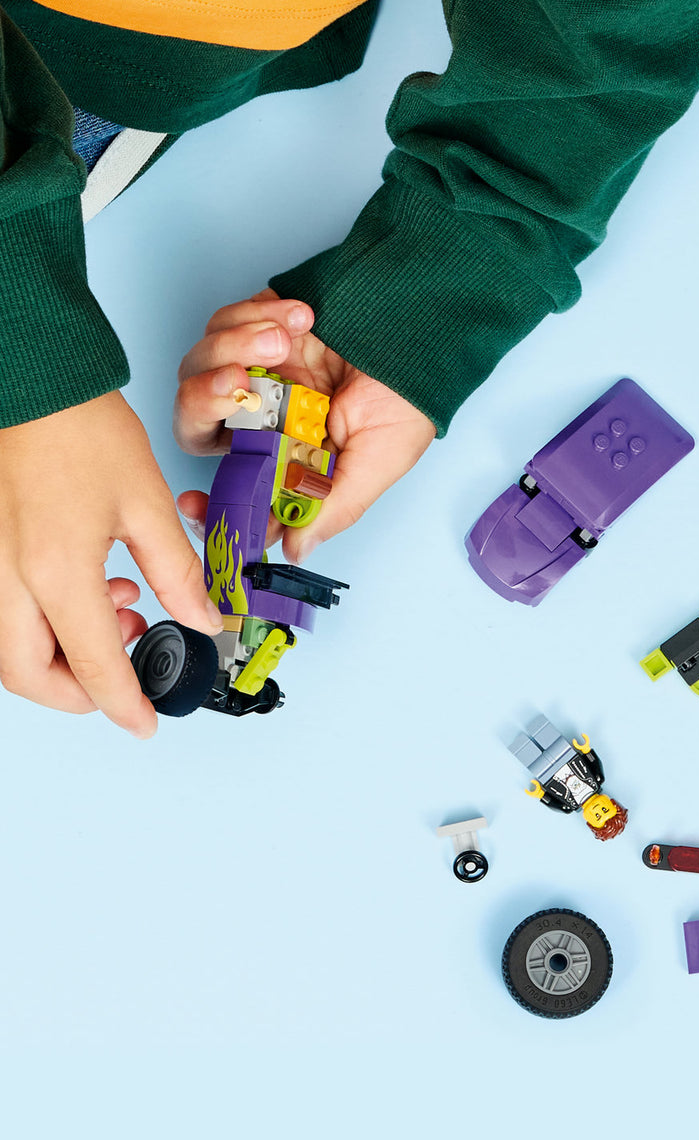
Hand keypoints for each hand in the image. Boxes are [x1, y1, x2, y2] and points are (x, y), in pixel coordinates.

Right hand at [0, 391, 223, 736]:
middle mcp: (7, 579)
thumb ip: (176, 572)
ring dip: (61, 656)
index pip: (92, 666)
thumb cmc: (83, 431)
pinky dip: (43, 624)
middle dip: (78, 692)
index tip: (145, 722)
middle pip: (29, 674)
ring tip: (124, 613)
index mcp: (55, 572)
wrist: (31, 383)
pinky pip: (4, 614)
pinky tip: (92, 588)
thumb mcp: (146, 505)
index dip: (123, 703)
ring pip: (10, 649)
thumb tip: (204, 619)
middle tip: (128, 674)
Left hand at [174, 289, 436, 562]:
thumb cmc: (406, 402)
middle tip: (236, 383)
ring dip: (236, 348)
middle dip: (203, 401)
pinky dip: (254, 317)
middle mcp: (261, 419)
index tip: (190, 503)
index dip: (202, 500)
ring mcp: (255, 372)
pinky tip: (301, 320)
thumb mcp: (375, 463)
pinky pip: (222, 322)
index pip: (230, 487)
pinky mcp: (255, 326)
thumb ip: (331, 506)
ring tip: (285, 341)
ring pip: (201, 367)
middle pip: (196, 422)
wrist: (421, 335)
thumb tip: (295, 551)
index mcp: (284, 460)